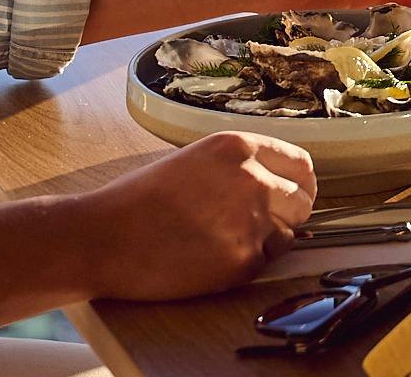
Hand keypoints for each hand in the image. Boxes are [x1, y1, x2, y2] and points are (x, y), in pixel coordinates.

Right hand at [81, 132, 317, 301]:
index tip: (296, 191)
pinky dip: (248, 262)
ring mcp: (251, 222)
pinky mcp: (243, 262)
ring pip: (289, 233)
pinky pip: (265, 262)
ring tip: (226, 238)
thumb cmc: (140, 199)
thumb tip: (277, 181)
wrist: (106, 238)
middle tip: (267, 222)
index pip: (300, 163)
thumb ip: (238, 166)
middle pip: (303, 199)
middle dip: (291, 211)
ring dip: (269, 238)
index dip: (300, 181)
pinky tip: (214, 256)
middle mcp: (253, 180)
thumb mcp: (195, 160)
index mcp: (239, 147)